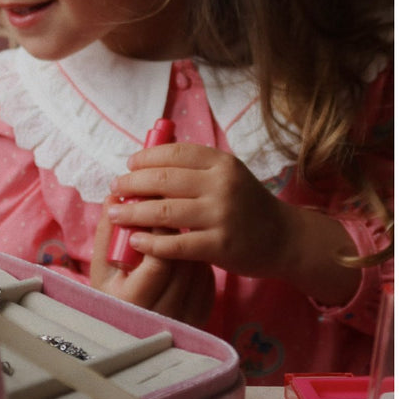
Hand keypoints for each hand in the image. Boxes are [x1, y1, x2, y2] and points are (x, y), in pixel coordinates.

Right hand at [90, 200, 213, 327]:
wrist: (122, 329)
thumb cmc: (109, 291)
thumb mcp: (100, 265)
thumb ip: (107, 232)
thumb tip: (114, 198)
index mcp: (131, 301)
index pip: (159, 262)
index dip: (160, 233)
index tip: (157, 210)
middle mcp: (159, 316)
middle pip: (183, 266)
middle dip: (178, 235)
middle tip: (172, 215)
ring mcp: (182, 321)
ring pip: (198, 272)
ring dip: (190, 247)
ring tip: (177, 232)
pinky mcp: (198, 320)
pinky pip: (207, 283)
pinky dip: (198, 263)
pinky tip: (186, 254)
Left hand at [106, 142, 360, 305]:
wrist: (284, 238)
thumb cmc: (247, 205)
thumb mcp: (228, 175)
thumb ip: (195, 168)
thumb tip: (147, 163)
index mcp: (221, 162)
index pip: (174, 153)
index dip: (146, 158)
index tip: (129, 165)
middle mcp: (222, 184)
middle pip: (163, 180)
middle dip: (132, 184)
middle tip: (115, 189)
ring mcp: (221, 215)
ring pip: (163, 211)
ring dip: (132, 212)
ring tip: (115, 215)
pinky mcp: (219, 245)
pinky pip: (175, 244)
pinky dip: (150, 242)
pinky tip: (135, 240)